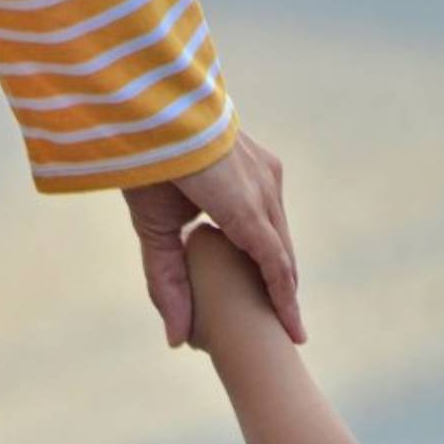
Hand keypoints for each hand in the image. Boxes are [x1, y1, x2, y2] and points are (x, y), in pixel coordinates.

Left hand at [123, 130, 304, 347]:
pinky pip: (274, 210)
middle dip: (286, 292)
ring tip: (279, 300)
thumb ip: (166, 281)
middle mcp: (265, 187)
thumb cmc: (148, 165)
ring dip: (280, 266)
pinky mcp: (265, 161)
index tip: (296, 336)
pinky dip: (271, 239)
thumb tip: (178, 340)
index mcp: (242, 206)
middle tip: (289, 330)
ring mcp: (268, 171)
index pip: (275, 265)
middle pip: (283, 253)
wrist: (155, 103)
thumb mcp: (152, 228)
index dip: (285, 304)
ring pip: (281, 232)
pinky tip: (265, 259)